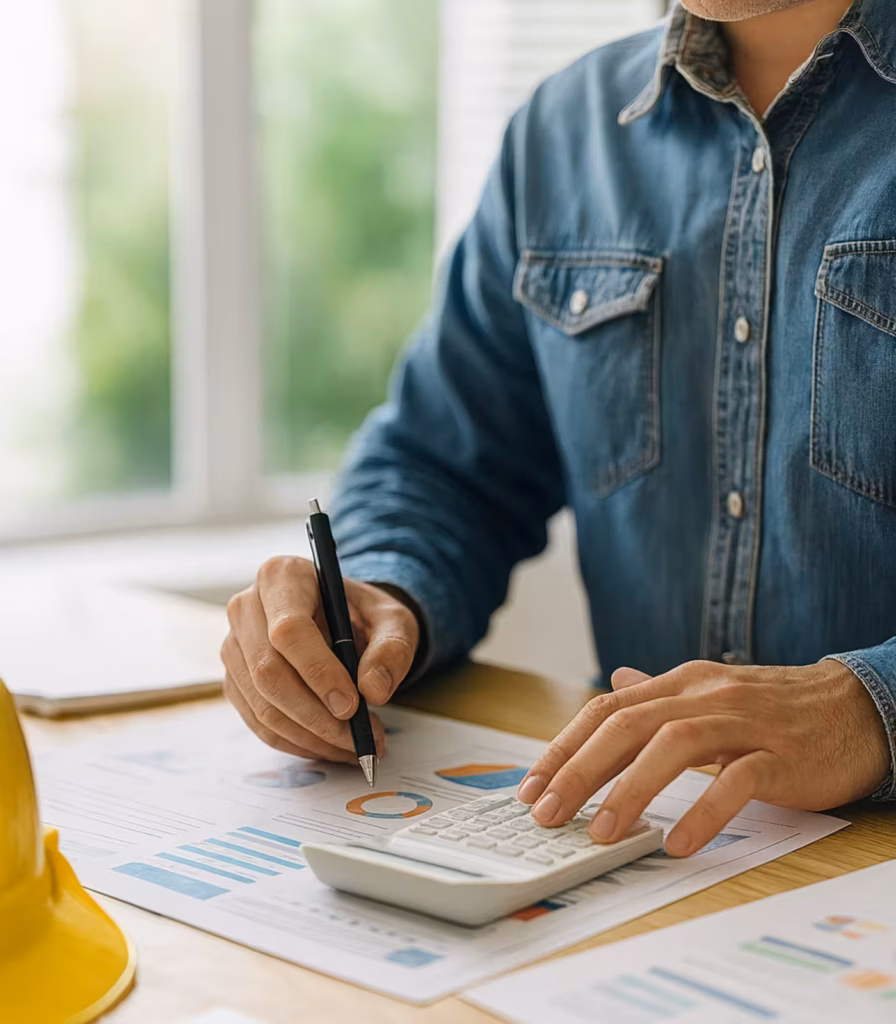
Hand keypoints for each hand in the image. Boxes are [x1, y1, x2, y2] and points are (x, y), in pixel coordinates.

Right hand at [221, 556, 419, 762]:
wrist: (343, 620)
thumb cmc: (364, 614)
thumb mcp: (394, 620)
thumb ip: (392, 648)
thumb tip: (374, 690)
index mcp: (283, 576)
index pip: (288, 630)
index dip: (318, 672)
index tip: (352, 705)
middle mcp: (247, 607)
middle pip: (269, 672)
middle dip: (316, 716)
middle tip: (360, 739)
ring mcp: (235, 645)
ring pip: (262, 704)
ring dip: (310, 736)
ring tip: (355, 746)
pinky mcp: (235, 679)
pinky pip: (258, 721)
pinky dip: (297, 742)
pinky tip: (329, 746)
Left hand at [517, 660, 889, 855]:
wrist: (855, 707)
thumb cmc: (774, 708)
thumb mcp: (709, 692)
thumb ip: (658, 692)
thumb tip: (612, 682)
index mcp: (680, 684)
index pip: (606, 709)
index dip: (565, 746)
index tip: (532, 786)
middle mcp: (703, 696)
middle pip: (627, 724)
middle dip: (580, 769)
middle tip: (547, 813)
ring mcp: (742, 724)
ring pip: (673, 744)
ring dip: (630, 789)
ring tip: (601, 833)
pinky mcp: (780, 756)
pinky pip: (736, 781)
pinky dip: (704, 812)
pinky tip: (676, 844)